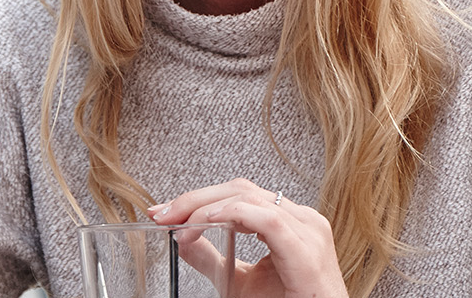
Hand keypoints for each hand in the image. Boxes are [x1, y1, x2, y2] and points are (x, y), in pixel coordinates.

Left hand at [148, 179, 346, 297]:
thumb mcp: (239, 281)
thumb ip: (212, 259)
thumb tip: (182, 241)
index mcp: (289, 222)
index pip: (237, 194)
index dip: (198, 197)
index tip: (163, 211)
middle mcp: (301, 220)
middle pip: (241, 189)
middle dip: (195, 198)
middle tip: (163, 213)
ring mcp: (308, 231)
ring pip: (250, 198)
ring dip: (206, 208)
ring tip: (181, 226)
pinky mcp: (308, 250)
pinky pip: (268, 220)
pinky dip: (234, 215)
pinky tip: (209, 221)